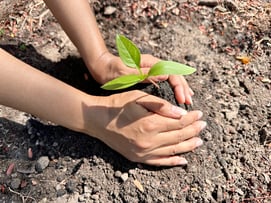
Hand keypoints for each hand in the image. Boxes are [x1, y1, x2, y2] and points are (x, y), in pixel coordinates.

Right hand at [83, 90, 205, 165]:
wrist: (97, 120)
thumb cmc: (117, 105)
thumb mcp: (139, 98)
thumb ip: (161, 105)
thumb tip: (181, 113)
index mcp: (150, 124)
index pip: (178, 122)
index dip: (191, 118)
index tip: (199, 113)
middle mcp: (149, 141)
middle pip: (178, 136)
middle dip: (193, 130)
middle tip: (203, 125)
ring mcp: (143, 152)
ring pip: (173, 150)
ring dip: (188, 145)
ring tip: (199, 141)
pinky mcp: (138, 158)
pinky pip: (160, 162)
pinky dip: (173, 161)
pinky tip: (183, 160)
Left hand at [89, 52, 193, 104]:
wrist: (101, 66)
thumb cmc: (111, 70)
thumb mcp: (125, 73)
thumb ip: (143, 74)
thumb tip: (164, 76)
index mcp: (150, 63)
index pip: (171, 73)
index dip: (178, 86)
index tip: (182, 100)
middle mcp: (153, 64)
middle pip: (175, 74)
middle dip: (183, 88)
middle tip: (189, 102)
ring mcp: (151, 69)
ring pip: (172, 77)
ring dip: (181, 87)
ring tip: (188, 99)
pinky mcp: (149, 74)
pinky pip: (166, 80)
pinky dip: (173, 87)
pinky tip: (176, 94)